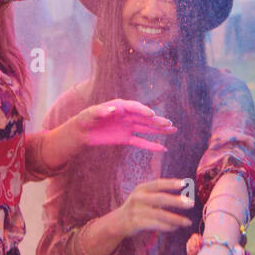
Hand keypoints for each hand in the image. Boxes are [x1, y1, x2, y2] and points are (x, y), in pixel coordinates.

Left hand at [54, 98, 175, 164]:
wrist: (82, 131)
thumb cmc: (85, 119)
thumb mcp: (90, 114)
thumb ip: (101, 111)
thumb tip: (112, 110)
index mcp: (120, 106)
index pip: (135, 107)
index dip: (143, 111)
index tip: (152, 115)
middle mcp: (127, 115)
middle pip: (145, 118)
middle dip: (157, 121)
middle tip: (170, 124)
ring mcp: (128, 127)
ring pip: (146, 129)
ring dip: (159, 130)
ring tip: (173, 130)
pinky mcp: (126, 138)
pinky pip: (140, 142)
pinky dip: (151, 145)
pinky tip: (162, 148)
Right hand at [115, 177, 193, 237]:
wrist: (117, 222)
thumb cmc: (136, 208)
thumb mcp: (143, 196)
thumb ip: (158, 194)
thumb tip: (183, 196)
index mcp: (141, 188)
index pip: (157, 183)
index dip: (171, 183)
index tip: (185, 183)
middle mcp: (138, 198)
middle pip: (160, 198)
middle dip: (176, 201)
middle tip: (191, 204)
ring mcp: (136, 211)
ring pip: (159, 214)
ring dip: (175, 218)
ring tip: (187, 222)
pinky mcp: (135, 223)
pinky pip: (154, 225)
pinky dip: (166, 226)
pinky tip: (175, 228)